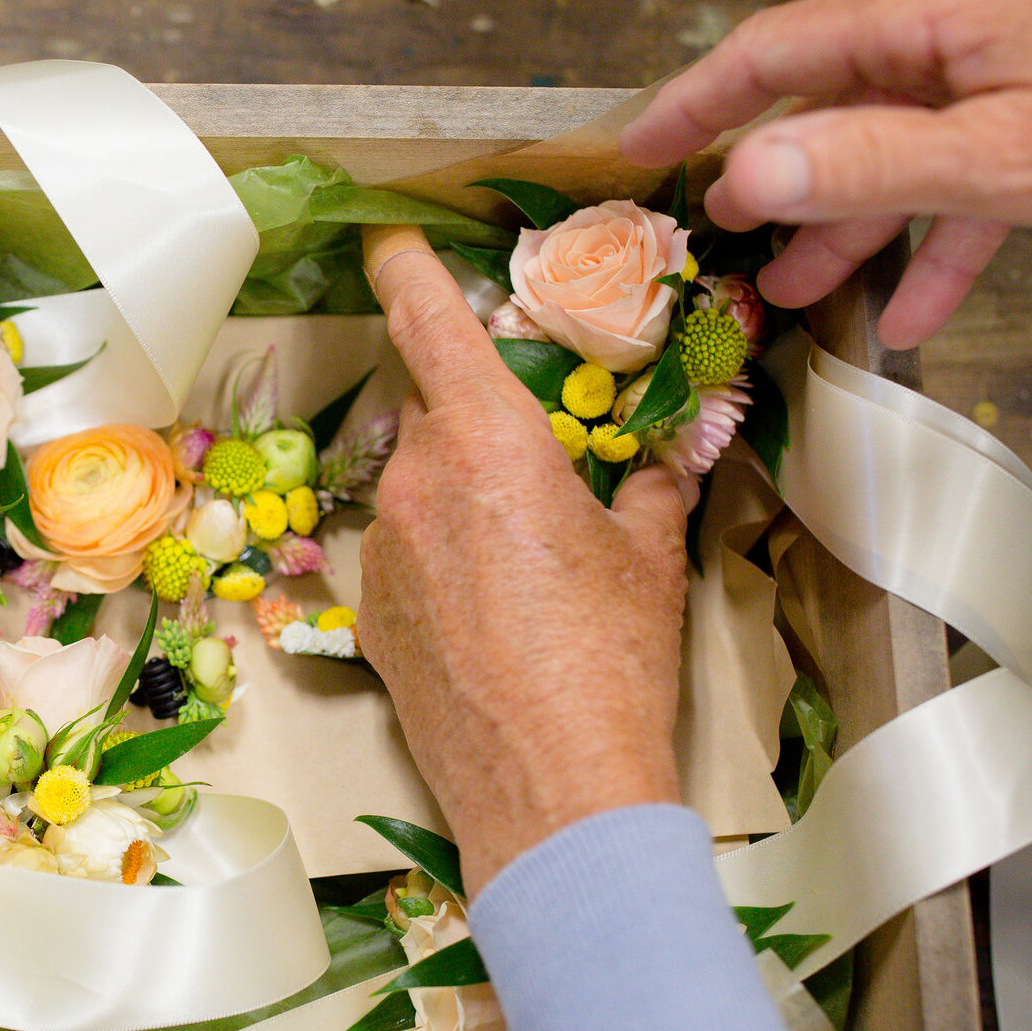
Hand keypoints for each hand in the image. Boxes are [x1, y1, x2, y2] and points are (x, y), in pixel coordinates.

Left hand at [357, 225, 689, 896]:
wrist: (555, 793)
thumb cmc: (612, 665)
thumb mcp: (650, 558)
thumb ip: (648, 486)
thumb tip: (662, 458)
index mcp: (486, 441)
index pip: (426, 318)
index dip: (405, 268)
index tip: (388, 237)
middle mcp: (417, 482)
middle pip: (430, 410)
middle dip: (475, 420)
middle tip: (535, 462)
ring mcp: (382, 551)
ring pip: (415, 487)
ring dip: (458, 498)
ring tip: (525, 564)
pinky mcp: (369, 615)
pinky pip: (403, 555)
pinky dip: (440, 562)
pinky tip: (493, 613)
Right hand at [619, 0, 1031, 347]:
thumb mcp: (1009, 159)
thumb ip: (869, 167)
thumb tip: (748, 174)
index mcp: (939, 6)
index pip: (777, 48)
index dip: (696, 104)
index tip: (633, 155)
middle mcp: (965, 11)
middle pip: (833, 96)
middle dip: (774, 180)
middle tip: (712, 249)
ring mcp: (1014, 48)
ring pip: (902, 138)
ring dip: (854, 219)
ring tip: (798, 294)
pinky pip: (972, 162)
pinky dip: (941, 228)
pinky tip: (918, 307)